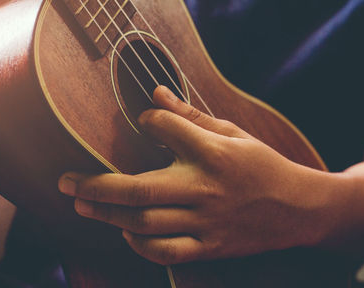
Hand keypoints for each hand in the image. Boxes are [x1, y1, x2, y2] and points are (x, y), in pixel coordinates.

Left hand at [58, 86, 337, 264]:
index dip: (150, 119)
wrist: (298, 210)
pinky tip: (125, 232)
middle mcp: (206, 188)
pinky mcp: (210, 246)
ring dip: (108, 215)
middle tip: (65, 182)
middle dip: (95, 186)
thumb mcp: (234, 133)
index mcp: (214, 153)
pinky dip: (140, 244)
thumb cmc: (264, 166)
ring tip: (83, 203)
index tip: (147, 121)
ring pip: (146, 224)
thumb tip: (156, 94)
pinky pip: (166, 252)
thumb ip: (192, 115)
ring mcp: (206, 222)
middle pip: (139, 190)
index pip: (165, 128)